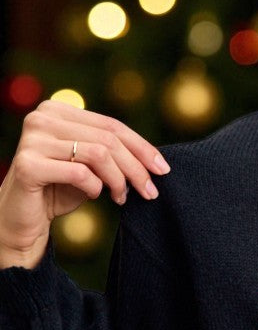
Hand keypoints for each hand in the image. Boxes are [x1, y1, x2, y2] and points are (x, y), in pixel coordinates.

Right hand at [0, 100, 169, 268]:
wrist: (22, 219)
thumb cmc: (58, 190)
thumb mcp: (89, 166)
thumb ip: (111, 153)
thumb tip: (155, 159)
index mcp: (57, 110)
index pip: (111, 125)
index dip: (141, 147)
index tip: (162, 169)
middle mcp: (42, 117)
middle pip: (108, 139)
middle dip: (135, 167)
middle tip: (150, 192)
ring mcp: (32, 139)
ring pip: (98, 154)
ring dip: (118, 180)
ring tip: (121, 197)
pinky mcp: (27, 164)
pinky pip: (79, 173)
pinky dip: (95, 187)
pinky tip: (95, 196)